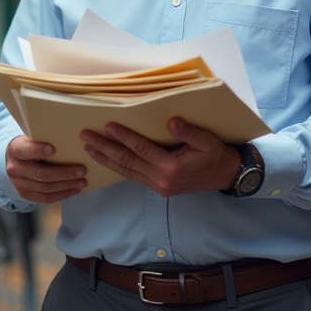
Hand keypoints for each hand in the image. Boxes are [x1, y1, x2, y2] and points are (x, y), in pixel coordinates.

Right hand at [5, 135, 88, 203]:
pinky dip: (61, 195)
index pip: (25, 151)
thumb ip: (42, 138)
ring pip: (46, 187)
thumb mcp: (30, 138)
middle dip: (64, 173)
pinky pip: (45, 198)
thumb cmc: (28, 145)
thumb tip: (68, 137)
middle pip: (41, 173)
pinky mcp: (25, 195)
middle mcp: (15, 169)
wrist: (14, 161)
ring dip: (66, 186)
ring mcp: (19, 184)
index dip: (38, 150)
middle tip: (82, 170)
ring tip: (82, 182)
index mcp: (15, 150)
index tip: (53, 149)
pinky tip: (73, 190)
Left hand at [80, 118, 242, 196]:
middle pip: (126, 161)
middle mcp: (160, 179)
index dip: (124, 137)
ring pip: (126, 171)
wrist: (223, 176)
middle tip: (86, 137)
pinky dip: (117, 168)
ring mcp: (157, 186)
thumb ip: (189, 132)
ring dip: (106, 159)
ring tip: (88, 149)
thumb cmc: (215, 155)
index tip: (108, 126)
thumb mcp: (207, 141)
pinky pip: (132, 176)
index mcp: (171, 168)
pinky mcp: (157, 187)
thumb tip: (171, 122)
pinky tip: (106, 160)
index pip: (141, 149)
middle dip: (104, 148)